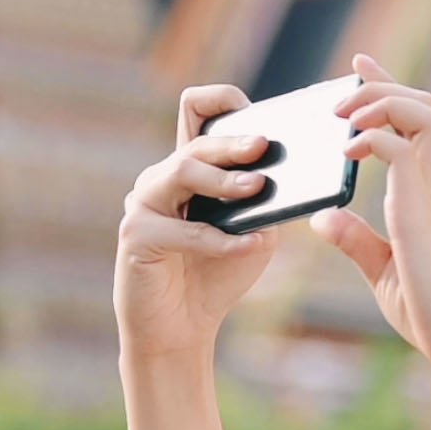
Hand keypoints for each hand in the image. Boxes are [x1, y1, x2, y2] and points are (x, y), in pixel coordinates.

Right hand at [115, 84, 285, 356]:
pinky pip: (182, 231)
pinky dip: (219, 240)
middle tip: (264, 147)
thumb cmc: (216, 276)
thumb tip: (295, 176)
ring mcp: (142, 205)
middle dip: (233, 144)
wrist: (181, 330)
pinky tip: (248, 245)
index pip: (194, 111)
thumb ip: (266, 204)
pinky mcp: (135, 237)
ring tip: (257, 188)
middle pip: (196, 143)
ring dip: (223, 180)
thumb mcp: (253, 233)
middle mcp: (160, 179)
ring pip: (182, 172)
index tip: (257, 112)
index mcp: (188, 169)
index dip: (221, 100)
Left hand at [311, 55, 430, 395]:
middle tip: (343, 91)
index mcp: (428, 196)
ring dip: (382, 102)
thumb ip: (357, 241)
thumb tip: (323, 217)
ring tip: (347, 116)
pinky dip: (374, 137)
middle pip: (423, 106)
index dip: (386, 88)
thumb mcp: (382, 273)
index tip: (359, 67)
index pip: (414, 124)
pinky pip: (403, 150)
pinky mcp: (423, 214)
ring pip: (424, 114)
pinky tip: (350, 151)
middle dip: (382, 85)